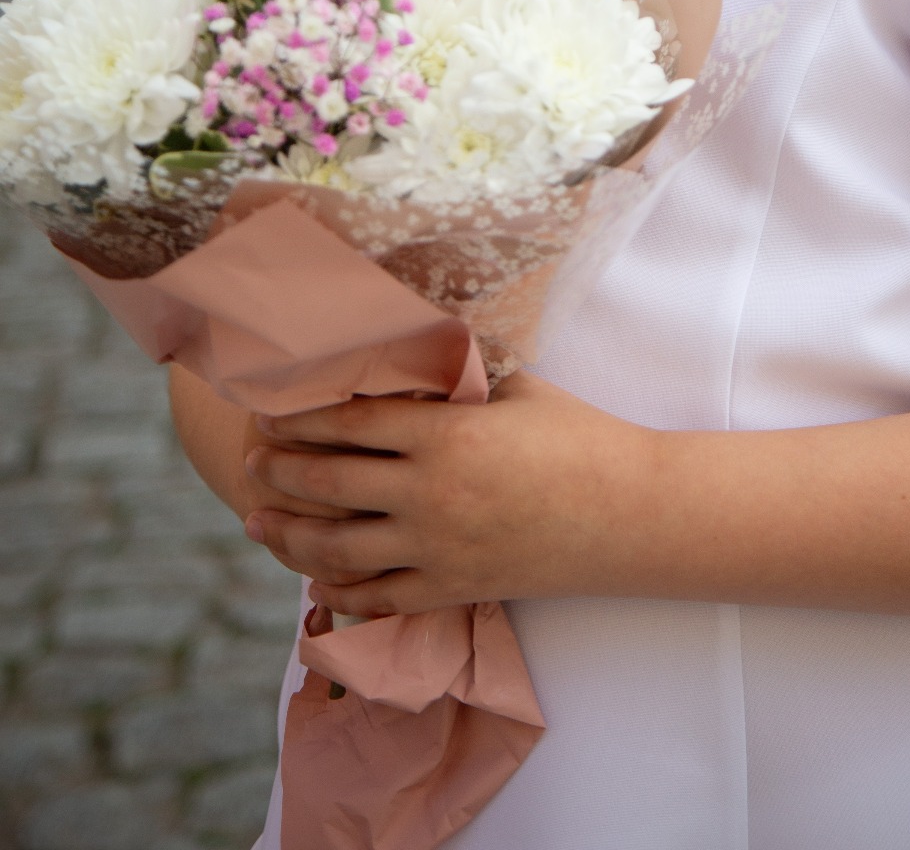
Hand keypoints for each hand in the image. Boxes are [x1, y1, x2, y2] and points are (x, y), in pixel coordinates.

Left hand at [242, 374, 656, 614]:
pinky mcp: (453, 589)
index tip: (269, 409)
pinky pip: (378, 597)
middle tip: (251, 461)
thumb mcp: (517, 389)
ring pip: (339, 547)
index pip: (352, 421)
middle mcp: (429, 494)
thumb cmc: (578, 437)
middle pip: (330, 483)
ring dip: (290, 534)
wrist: (627, 514)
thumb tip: (417, 343)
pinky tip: (314, 580)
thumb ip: (461, 375)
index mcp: (445, 435)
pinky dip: (338, 591)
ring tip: (258, 521)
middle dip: (281, 471)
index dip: (303, 415)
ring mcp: (437, 549)